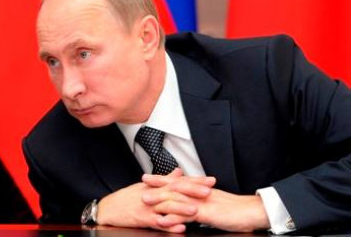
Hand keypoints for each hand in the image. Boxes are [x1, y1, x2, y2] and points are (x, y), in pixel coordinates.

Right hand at [97, 169, 207, 232]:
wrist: (108, 209)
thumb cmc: (126, 198)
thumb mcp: (145, 185)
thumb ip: (164, 179)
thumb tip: (179, 172)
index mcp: (156, 186)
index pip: (178, 181)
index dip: (195, 180)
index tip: (210, 180)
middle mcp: (153, 194)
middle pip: (175, 191)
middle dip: (193, 191)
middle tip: (209, 191)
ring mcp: (148, 207)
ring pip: (167, 206)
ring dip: (182, 207)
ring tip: (196, 209)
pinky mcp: (142, 219)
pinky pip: (158, 223)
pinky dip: (169, 226)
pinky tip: (179, 227)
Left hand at [143, 174, 268, 231]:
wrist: (254, 212)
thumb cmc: (236, 210)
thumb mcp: (216, 203)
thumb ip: (202, 202)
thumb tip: (190, 204)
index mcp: (201, 190)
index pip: (179, 182)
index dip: (163, 179)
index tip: (149, 177)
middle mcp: (200, 194)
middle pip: (175, 187)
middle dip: (157, 184)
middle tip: (141, 182)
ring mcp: (203, 204)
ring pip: (178, 199)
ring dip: (160, 199)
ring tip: (145, 200)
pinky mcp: (207, 215)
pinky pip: (188, 215)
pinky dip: (174, 217)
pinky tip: (164, 220)